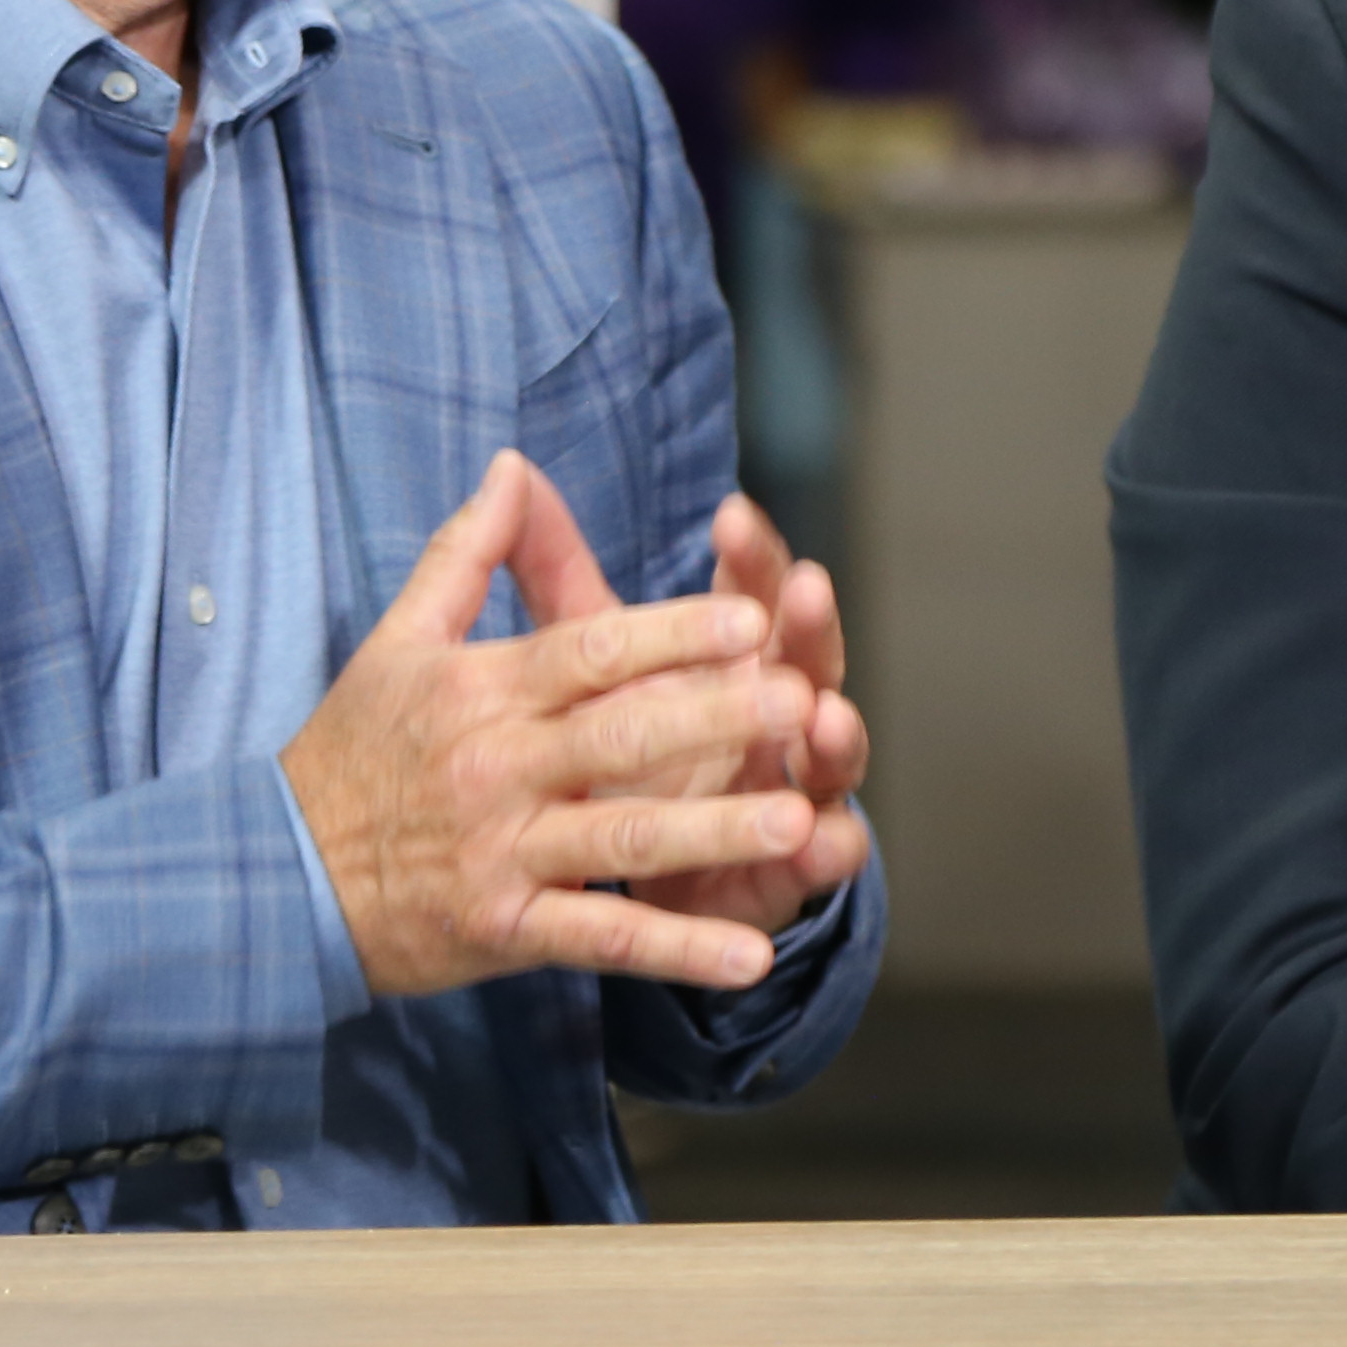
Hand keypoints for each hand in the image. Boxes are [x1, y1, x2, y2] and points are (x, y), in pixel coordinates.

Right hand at [276, 451, 827, 995]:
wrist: (277, 879)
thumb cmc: (348, 752)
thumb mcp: (396, 642)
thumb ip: (465, 554)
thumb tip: (511, 466)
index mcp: (478, 691)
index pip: (588, 652)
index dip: (670, 635)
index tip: (747, 619)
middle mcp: (494, 768)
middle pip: (619, 737)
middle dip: (714, 719)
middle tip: (801, 701)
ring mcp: (501, 852)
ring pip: (622, 837)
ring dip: (715, 832)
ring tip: (800, 821)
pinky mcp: (504, 929)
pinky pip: (602, 940)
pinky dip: (677, 952)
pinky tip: (750, 957)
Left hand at [512, 493, 871, 949]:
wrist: (647, 872)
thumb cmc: (625, 748)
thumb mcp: (590, 662)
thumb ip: (559, 575)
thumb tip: (512, 473)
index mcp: (733, 657)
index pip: (750, 590)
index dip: (746, 554)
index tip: (729, 514)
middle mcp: (775, 716)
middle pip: (804, 661)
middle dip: (807, 626)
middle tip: (807, 588)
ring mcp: (790, 789)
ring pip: (827, 757)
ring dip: (835, 736)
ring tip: (827, 716)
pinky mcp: (786, 867)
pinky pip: (814, 859)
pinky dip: (826, 851)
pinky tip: (830, 840)